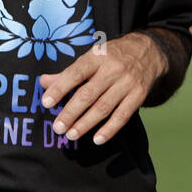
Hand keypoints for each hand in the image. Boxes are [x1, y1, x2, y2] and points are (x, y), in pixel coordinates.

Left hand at [38, 31, 167, 145]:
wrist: (148, 52)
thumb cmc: (112, 56)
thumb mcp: (91, 57)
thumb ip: (67, 72)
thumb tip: (43, 82)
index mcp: (97, 57)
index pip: (75, 73)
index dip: (60, 88)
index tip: (46, 102)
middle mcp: (113, 69)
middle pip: (89, 94)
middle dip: (71, 112)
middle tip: (58, 127)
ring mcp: (127, 83)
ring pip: (104, 107)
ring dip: (86, 123)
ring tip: (71, 135)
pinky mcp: (138, 95)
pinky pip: (123, 115)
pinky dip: (110, 129)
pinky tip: (97, 139)